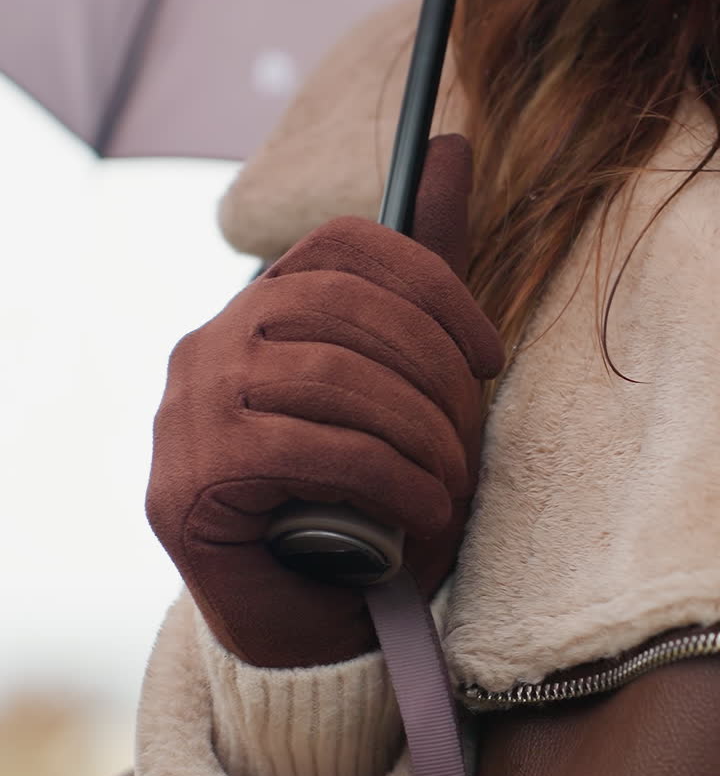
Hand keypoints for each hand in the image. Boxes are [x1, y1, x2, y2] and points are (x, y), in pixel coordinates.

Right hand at [146, 135, 503, 667]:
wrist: (305, 629)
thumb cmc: (363, 508)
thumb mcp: (405, 389)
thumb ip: (421, 284)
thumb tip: (454, 146)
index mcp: (255, 313)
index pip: (343, 246)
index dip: (433, 285)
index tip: (489, 356)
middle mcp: (207, 346)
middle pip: (343, 305)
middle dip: (435, 371)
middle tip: (473, 436)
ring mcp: (187, 412)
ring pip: (331, 375)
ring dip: (419, 433)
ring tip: (452, 485)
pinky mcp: (190, 481)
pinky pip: (310, 447)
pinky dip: (388, 479)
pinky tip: (423, 512)